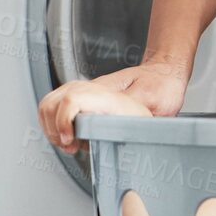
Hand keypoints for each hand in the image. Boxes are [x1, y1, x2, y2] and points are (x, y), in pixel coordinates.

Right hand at [37, 61, 188, 155]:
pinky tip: (68, 134)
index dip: (64, 121)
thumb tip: (116, 133)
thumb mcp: (155, 102)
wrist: (164, 71)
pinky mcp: (87, 96)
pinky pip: (58, 103)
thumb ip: (135, 117)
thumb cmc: (162, 85)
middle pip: (52, 101)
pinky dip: (54, 120)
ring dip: (50, 125)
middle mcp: (92, 88)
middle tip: (68, 145)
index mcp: (106, 91)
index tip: (70, 139)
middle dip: (53, 128)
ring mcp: (87, 90)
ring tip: (66, 142)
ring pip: (51, 102)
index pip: (72, 100)